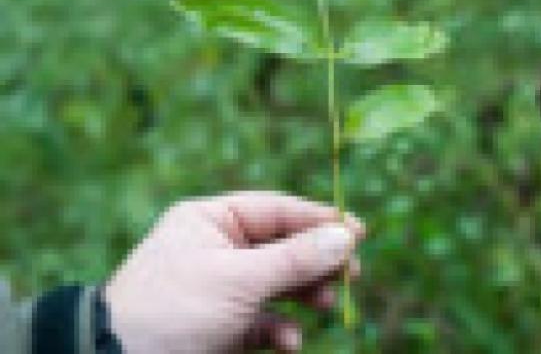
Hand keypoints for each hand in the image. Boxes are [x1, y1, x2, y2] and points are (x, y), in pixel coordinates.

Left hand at [105, 191, 364, 352]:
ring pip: (277, 284)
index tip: (357, 231)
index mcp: (210, 220)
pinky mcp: (219, 326)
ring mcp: (218, 289)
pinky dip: (280, 330)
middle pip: (282, 247)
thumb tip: (345, 236)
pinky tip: (289, 342)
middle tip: (351, 274)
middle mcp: (216, 249)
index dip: (318, 220)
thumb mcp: (239, 280)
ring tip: (325, 306)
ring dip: (303, 295)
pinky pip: (262, 321)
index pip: (276, 210)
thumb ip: (296, 258)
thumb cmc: (172, 310)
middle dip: (316, 262)